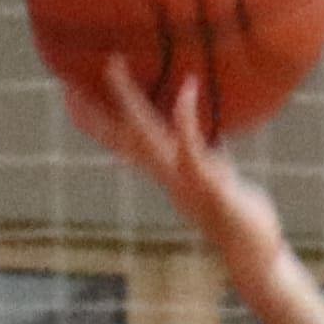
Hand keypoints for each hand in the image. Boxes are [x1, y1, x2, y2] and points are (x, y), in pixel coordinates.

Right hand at [63, 54, 285, 275]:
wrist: (254, 256)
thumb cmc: (241, 217)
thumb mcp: (219, 180)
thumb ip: (206, 159)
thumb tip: (209, 139)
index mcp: (169, 172)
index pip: (125, 144)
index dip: (98, 123)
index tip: (72, 99)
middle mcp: (170, 177)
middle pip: (125, 138)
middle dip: (97, 110)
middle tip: (69, 83)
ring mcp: (186, 182)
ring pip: (148, 139)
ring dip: (129, 103)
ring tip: (114, 67)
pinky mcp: (211, 188)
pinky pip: (192, 149)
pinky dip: (186, 118)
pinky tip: (187, 87)